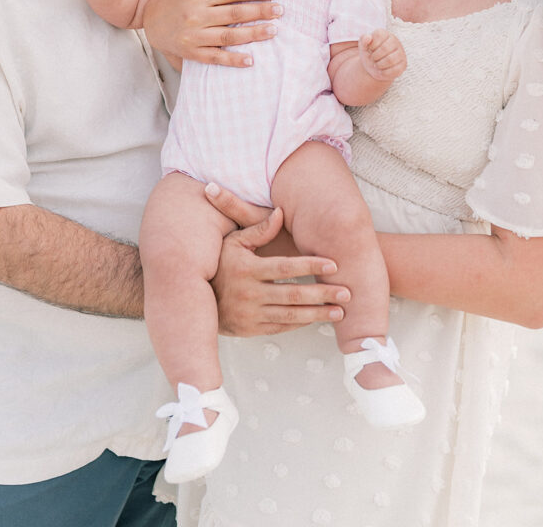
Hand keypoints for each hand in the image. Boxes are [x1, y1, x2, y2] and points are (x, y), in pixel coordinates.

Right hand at [143, 0, 282, 67]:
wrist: (147, 18)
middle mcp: (196, 15)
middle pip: (235, 14)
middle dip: (261, 12)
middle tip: (280, 11)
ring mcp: (193, 36)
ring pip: (228, 36)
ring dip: (253, 34)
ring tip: (273, 31)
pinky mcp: (191, 52)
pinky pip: (215, 58)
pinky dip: (233, 60)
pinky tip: (250, 60)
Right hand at [207, 184, 348, 335]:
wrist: (195, 300)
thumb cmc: (221, 265)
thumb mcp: (234, 243)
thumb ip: (259, 230)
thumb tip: (280, 212)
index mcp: (247, 269)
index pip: (285, 267)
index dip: (310, 265)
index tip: (334, 264)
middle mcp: (249, 293)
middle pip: (293, 294)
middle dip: (322, 293)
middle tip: (347, 292)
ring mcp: (250, 314)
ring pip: (291, 315)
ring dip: (318, 314)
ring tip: (340, 311)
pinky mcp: (251, 330)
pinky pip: (281, 327)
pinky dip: (300, 324)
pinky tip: (317, 318)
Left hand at [358, 29, 406, 81]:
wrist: (374, 68)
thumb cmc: (369, 54)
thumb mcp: (363, 47)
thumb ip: (363, 40)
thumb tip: (368, 37)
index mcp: (386, 34)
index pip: (379, 35)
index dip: (371, 44)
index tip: (370, 49)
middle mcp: (396, 42)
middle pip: (385, 48)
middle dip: (375, 56)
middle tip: (372, 59)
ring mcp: (401, 53)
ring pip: (390, 60)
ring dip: (379, 65)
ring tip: (376, 64)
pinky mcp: (403, 65)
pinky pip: (394, 70)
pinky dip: (384, 72)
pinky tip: (381, 70)